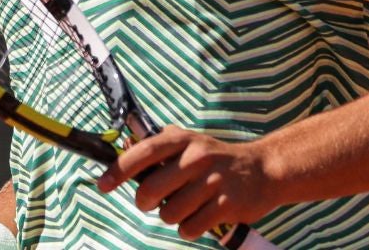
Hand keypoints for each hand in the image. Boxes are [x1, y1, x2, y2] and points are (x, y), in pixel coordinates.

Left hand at [97, 126, 274, 241]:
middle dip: (145, 202)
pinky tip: (204, 215)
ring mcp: (214, 180)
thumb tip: (125, 143)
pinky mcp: (226, 204)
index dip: (119, 169)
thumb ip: (162, 145)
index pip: (145, 151)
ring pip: (169, 214)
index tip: (103, 185)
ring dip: (174, 216)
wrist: (264, 170)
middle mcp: (199, 157)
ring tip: (189, 206)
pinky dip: (192, 228)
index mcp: (186, 140)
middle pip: (150, 190)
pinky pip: (190, 228)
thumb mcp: (193, 144)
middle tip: (153, 202)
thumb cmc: (219, 160)